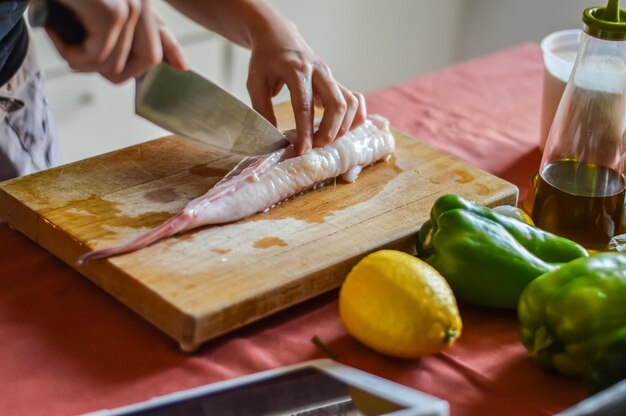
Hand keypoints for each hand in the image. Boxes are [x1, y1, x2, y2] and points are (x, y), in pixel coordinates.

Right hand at [47, 0, 186, 83]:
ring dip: (82, 63)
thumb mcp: (95, 11)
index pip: (162, 35)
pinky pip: (97, 57)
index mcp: (138, 1)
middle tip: (83, 60)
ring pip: (116, 64)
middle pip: (147, 61)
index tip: (182, 68)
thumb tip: (169, 63)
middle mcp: (140, 2)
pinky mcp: (112, 12)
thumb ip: (123, 31)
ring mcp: (129, 5)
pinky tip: (56, 33)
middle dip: (116, 72)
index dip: (171, 52)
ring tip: (62, 42)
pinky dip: (71, 55)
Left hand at [247, 24, 365, 154]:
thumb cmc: (266, 60)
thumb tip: (273, 137)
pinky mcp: (336, 81)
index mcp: (296, 70)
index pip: (304, 105)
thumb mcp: (255, 83)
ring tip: (324, 140)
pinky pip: (355, 100)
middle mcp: (319, 71)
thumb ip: (262, 109)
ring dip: (342, 127)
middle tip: (315, 147)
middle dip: (329, 132)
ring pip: (350, 103)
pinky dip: (355, 117)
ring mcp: (331, 76)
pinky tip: (341, 128)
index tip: (302, 150)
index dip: (305, 131)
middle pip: (336, 105)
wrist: (279, 36)